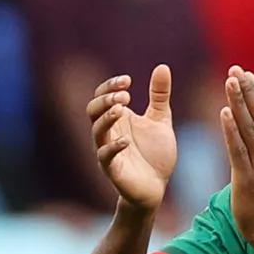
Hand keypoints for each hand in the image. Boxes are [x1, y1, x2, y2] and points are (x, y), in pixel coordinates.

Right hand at [88, 65, 178, 216]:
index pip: (103, 97)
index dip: (110, 86)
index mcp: (118, 119)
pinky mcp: (112, 169)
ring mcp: (108, 150)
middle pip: (92, 110)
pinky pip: (105, 156)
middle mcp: (108, 133)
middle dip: (105, 100)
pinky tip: (126, 140)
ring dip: (106, 118)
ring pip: (97, 131)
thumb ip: (159, 95)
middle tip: (124, 94)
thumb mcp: (160, 119)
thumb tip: (161, 67)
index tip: (129, 80)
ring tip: (122, 109)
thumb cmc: (155, 154)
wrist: (156, 187)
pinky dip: (113, 147)